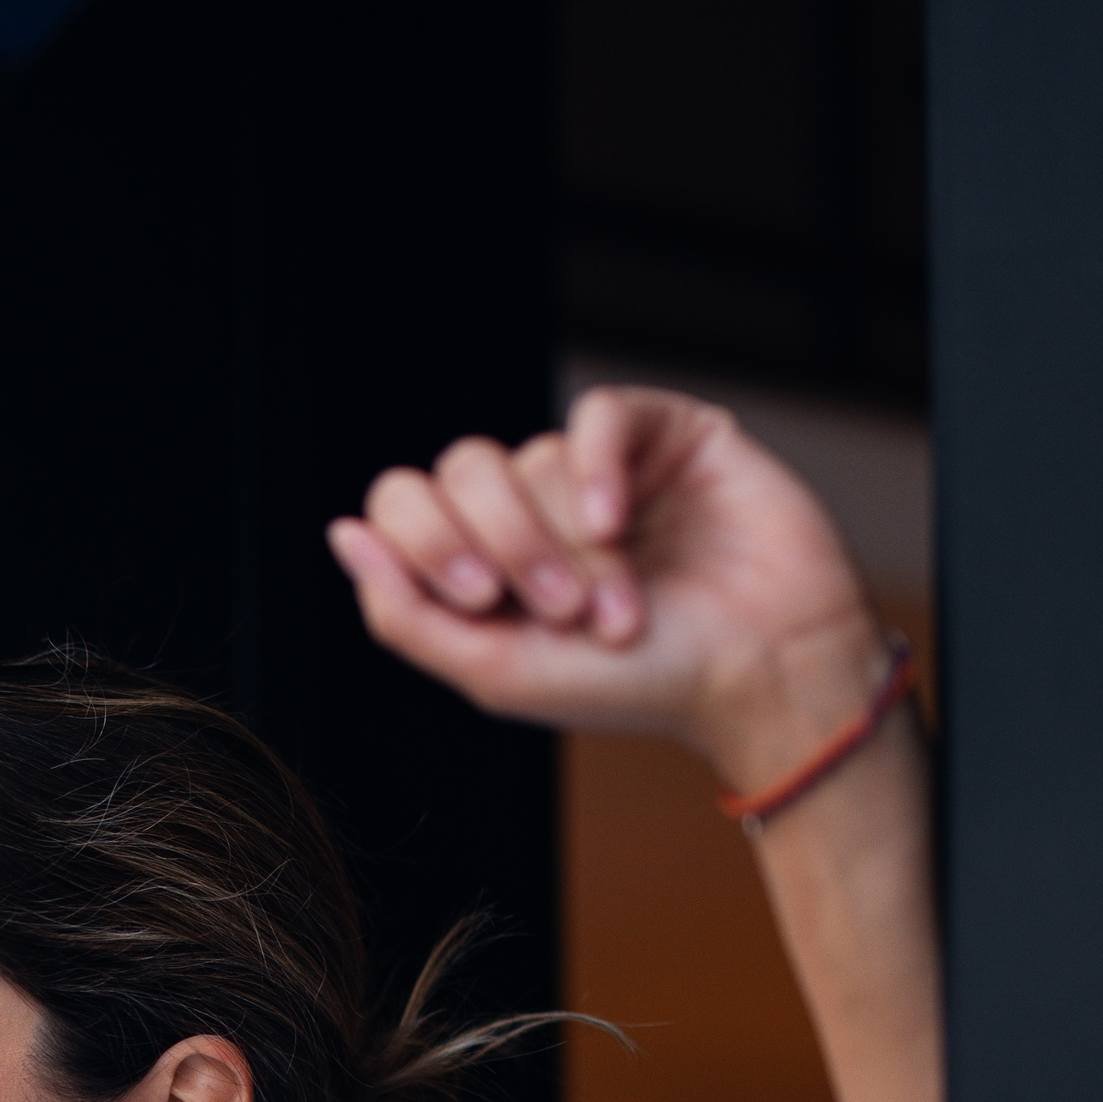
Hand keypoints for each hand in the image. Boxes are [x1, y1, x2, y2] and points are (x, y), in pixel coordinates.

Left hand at [327, 388, 880, 788]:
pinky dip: (598, 468)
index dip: (425, 540)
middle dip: (504, 546)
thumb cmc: (636, 687)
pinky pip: (597, 414)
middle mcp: (534, 506)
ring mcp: (597, 467)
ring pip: (536, 459)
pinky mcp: (664, 434)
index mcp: (484, 560)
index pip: (405, 503)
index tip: (480, 599)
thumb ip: (404, 614)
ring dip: (573, 547)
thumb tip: (343, 536)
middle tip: (560, 613)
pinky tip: (621, 520)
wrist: (759, 676)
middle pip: (463, 469)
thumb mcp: (496, 671)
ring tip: (622, 609)